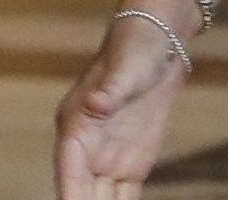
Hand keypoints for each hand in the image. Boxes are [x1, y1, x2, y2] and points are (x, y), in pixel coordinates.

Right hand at [53, 11, 186, 196]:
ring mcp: (107, 159)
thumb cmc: (136, 49)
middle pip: (81, 197)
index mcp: (75, 127)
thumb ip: (111, 91)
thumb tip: (95, 105)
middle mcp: (85, 149)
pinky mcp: (130, 165)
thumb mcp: (126, 69)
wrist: (159, 42)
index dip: (70, 199)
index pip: (68, 175)